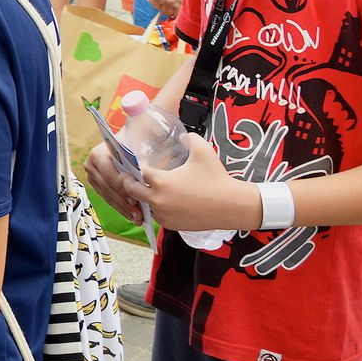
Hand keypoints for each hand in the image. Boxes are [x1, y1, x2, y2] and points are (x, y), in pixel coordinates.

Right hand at [83, 142, 143, 224]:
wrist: (132, 139)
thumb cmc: (137, 142)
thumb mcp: (139, 149)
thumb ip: (139, 161)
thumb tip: (143, 176)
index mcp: (98, 154)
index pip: (110, 176)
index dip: (123, 189)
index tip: (136, 200)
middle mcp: (91, 165)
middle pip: (108, 188)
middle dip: (124, 202)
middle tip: (139, 213)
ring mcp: (92, 176)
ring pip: (108, 196)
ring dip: (123, 208)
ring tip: (138, 218)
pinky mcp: (97, 185)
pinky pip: (108, 199)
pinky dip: (121, 207)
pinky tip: (132, 216)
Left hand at [124, 134, 257, 232]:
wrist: (232, 206)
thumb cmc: (216, 177)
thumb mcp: (203, 150)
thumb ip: (189, 138)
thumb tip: (182, 135)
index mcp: (161, 182)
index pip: (137, 172)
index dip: (135, 166)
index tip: (134, 162)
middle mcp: (158, 200)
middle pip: (131, 190)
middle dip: (130, 182)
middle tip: (132, 176)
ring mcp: (164, 215)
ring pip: (144, 205)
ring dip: (144, 197)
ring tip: (148, 187)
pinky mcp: (171, 225)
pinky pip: (157, 216)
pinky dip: (157, 209)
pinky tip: (163, 200)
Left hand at [146, 0, 183, 18]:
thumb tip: (150, 0)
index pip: (156, 7)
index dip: (161, 5)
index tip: (165, 4)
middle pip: (166, 12)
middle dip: (169, 8)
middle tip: (173, 3)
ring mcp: (173, 0)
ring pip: (175, 13)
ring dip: (176, 10)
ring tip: (179, 3)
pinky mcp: (183, 0)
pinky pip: (182, 10)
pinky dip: (183, 8)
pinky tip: (184, 2)